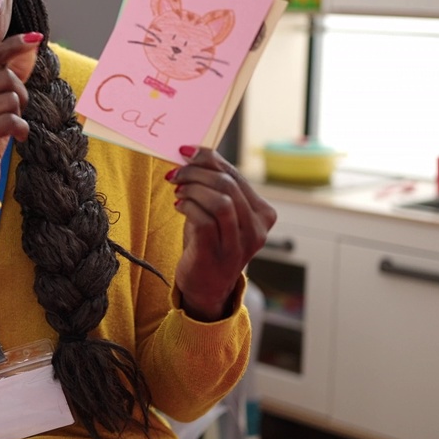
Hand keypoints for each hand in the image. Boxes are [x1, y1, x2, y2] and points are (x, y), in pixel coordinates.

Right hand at [0, 33, 41, 197]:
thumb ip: (9, 74)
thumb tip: (30, 47)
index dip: (15, 45)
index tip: (36, 38)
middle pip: (6, 77)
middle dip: (20, 95)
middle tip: (14, 112)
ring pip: (11, 100)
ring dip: (18, 115)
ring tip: (8, 127)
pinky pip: (10, 121)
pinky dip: (21, 130)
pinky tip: (16, 138)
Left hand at [168, 146, 276, 320]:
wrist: (206, 286)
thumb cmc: (210, 242)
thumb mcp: (218, 213)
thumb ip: (214, 186)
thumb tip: (194, 153)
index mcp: (263, 214)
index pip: (237, 175)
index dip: (210, 159)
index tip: (186, 151)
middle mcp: (256, 229)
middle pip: (228, 185)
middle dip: (196, 172)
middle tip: (176, 173)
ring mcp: (239, 245)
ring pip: (221, 201)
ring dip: (193, 189)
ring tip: (178, 191)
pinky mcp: (218, 254)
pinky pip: (204, 220)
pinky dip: (188, 207)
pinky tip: (179, 206)